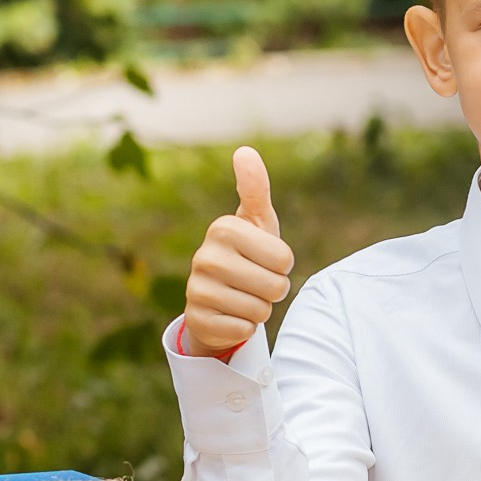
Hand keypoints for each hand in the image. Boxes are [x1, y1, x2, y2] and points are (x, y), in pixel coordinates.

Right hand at [182, 146, 295, 356]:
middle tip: (257, 282)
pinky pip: (243, 330)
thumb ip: (255, 188)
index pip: (284, 259)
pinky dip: (244, 328)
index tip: (265, 258)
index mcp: (223, 228)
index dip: (283, 264)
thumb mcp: (256, 221)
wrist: (219, 297)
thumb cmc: (248, 253)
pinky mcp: (197, 320)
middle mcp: (205, 256)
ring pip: (260, 311)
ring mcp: (197, 289)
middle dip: (274, 290)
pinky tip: (231, 315)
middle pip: (275, 287)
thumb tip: (244, 151)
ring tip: (244, 297)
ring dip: (260, 309)